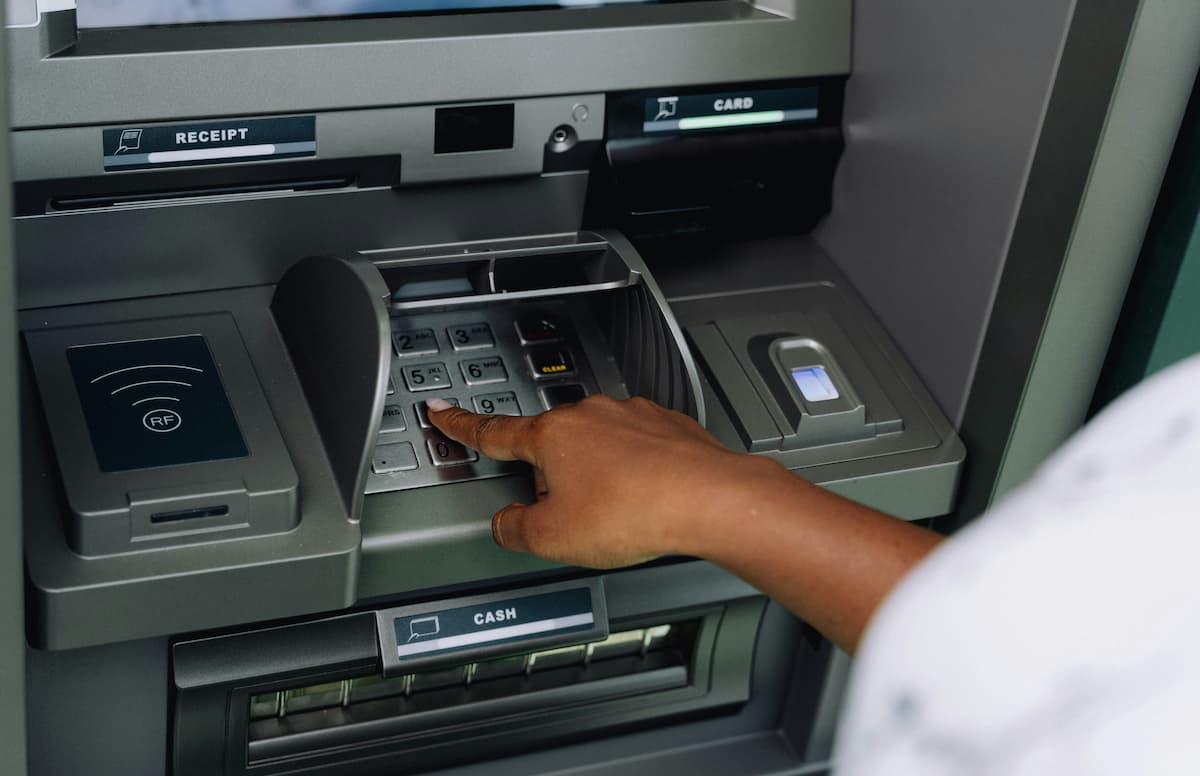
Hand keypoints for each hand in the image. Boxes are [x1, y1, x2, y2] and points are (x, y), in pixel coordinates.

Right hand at [430, 394, 942, 653]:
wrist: (711, 500)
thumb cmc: (636, 512)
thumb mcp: (554, 538)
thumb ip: (517, 530)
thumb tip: (509, 523)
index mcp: (552, 435)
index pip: (494, 431)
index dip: (463, 426)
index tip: (443, 412)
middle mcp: (591, 414)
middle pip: (553, 445)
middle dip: (554, 478)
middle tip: (569, 514)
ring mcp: (633, 416)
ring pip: (599, 447)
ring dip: (599, 476)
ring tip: (619, 515)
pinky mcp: (670, 426)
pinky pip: (639, 450)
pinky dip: (637, 473)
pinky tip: (647, 502)